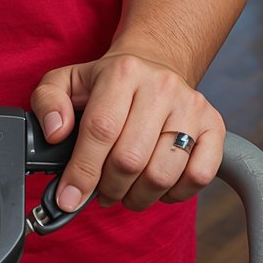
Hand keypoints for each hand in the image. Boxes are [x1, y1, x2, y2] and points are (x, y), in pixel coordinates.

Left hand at [30, 50, 224, 212]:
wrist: (155, 65)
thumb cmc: (109, 82)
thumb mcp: (67, 81)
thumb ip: (48, 102)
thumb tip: (55, 132)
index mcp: (123, 72)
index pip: (100, 131)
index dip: (82, 172)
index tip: (69, 198)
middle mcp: (161, 85)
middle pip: (130, 159)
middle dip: (108, 187)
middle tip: (101, 191)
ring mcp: (191, 105)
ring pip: (162, 174)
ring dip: (138, 196)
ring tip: (126, 191)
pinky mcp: (214, 125)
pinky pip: (198, 176)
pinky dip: (175, 193)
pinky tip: (158, 186)